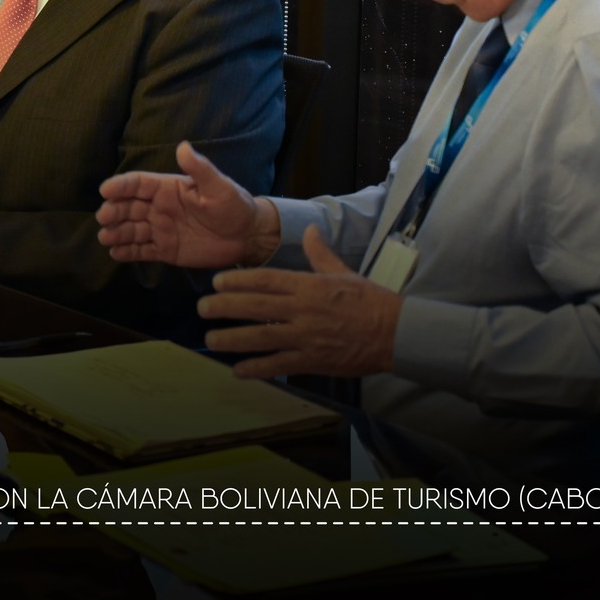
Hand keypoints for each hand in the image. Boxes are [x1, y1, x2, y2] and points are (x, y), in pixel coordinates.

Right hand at [96, 142, 277, 267]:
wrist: (248, 236)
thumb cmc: (234, 206)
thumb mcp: (219, 186)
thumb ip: (200, 169)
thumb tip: (183, 146)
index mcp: (168, 189)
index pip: (139, 184)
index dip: (121, 185)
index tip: (106, 190)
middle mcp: (159, 208)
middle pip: (129, 207)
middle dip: (114, 211)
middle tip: (104, 218)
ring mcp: (161, 230)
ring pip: (132, 229)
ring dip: (116, 232)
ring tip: (105, 238)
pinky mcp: (165, 250)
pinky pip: (142, 250)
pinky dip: (127, 252)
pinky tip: (116, 253)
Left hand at [199, 227, 401, 379]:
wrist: (398, 334)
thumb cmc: (370, 301)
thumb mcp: (344, 272)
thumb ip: (320, 253)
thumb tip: (310, 229)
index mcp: (308, 286)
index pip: (265, 280)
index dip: (237, 281)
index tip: (216, 282)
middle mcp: (302, 310)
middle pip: (255, 307)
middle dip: (224, 308)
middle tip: (202, 309)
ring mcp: (306, 337)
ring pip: (261, 337)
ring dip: (232, 339)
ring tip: (210, 340)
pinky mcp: (313, 360)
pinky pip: (279, 365)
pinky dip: (257, 368)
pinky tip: (238, 370)